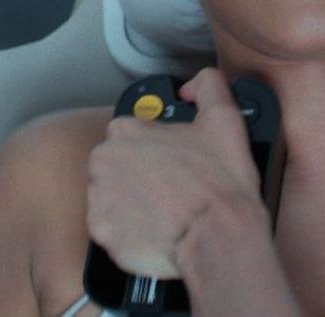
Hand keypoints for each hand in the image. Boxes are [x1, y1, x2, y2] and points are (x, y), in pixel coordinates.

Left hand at [87, 67, 262, 280]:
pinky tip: (157, 230)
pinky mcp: (103, 234)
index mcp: (126, 131)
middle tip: (172, 189)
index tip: (172, 163)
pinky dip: (129, 231)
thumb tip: (190, 86)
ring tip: (166, 211)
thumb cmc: (220, 184)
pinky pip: (111, 229)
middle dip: (139, 176)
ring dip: (132, 203)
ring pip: (112, 197)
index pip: (131, 135)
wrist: (218, 238)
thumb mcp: (225, 118)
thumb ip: (207, 86)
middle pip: (117, 166)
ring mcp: (99, 199)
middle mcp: (104, 162)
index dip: (155, 150)